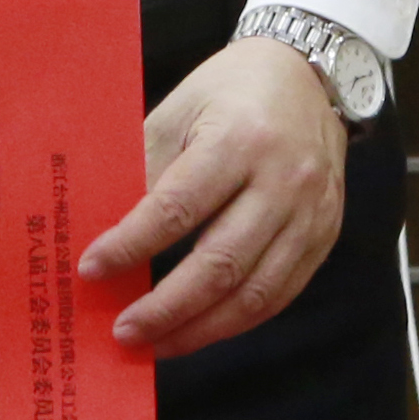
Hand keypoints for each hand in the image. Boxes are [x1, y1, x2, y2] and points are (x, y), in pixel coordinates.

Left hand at [80, 37, 349, 358]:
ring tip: (156, 344)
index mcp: (240, 140)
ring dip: (201, 329)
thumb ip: (146, 169)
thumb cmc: (230, 90)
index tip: (92, 269)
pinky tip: (200, 329)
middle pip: (220, 263)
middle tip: (124, 330)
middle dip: (166, 307)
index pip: (178, 208)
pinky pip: (280, 294)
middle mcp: (284, 181)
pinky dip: (237, 320)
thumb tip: (106, 233)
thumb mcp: (178, 110)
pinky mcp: (325, 235)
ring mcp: (311, 213)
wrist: (308, 75)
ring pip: (255, 292)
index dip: (131, 246)